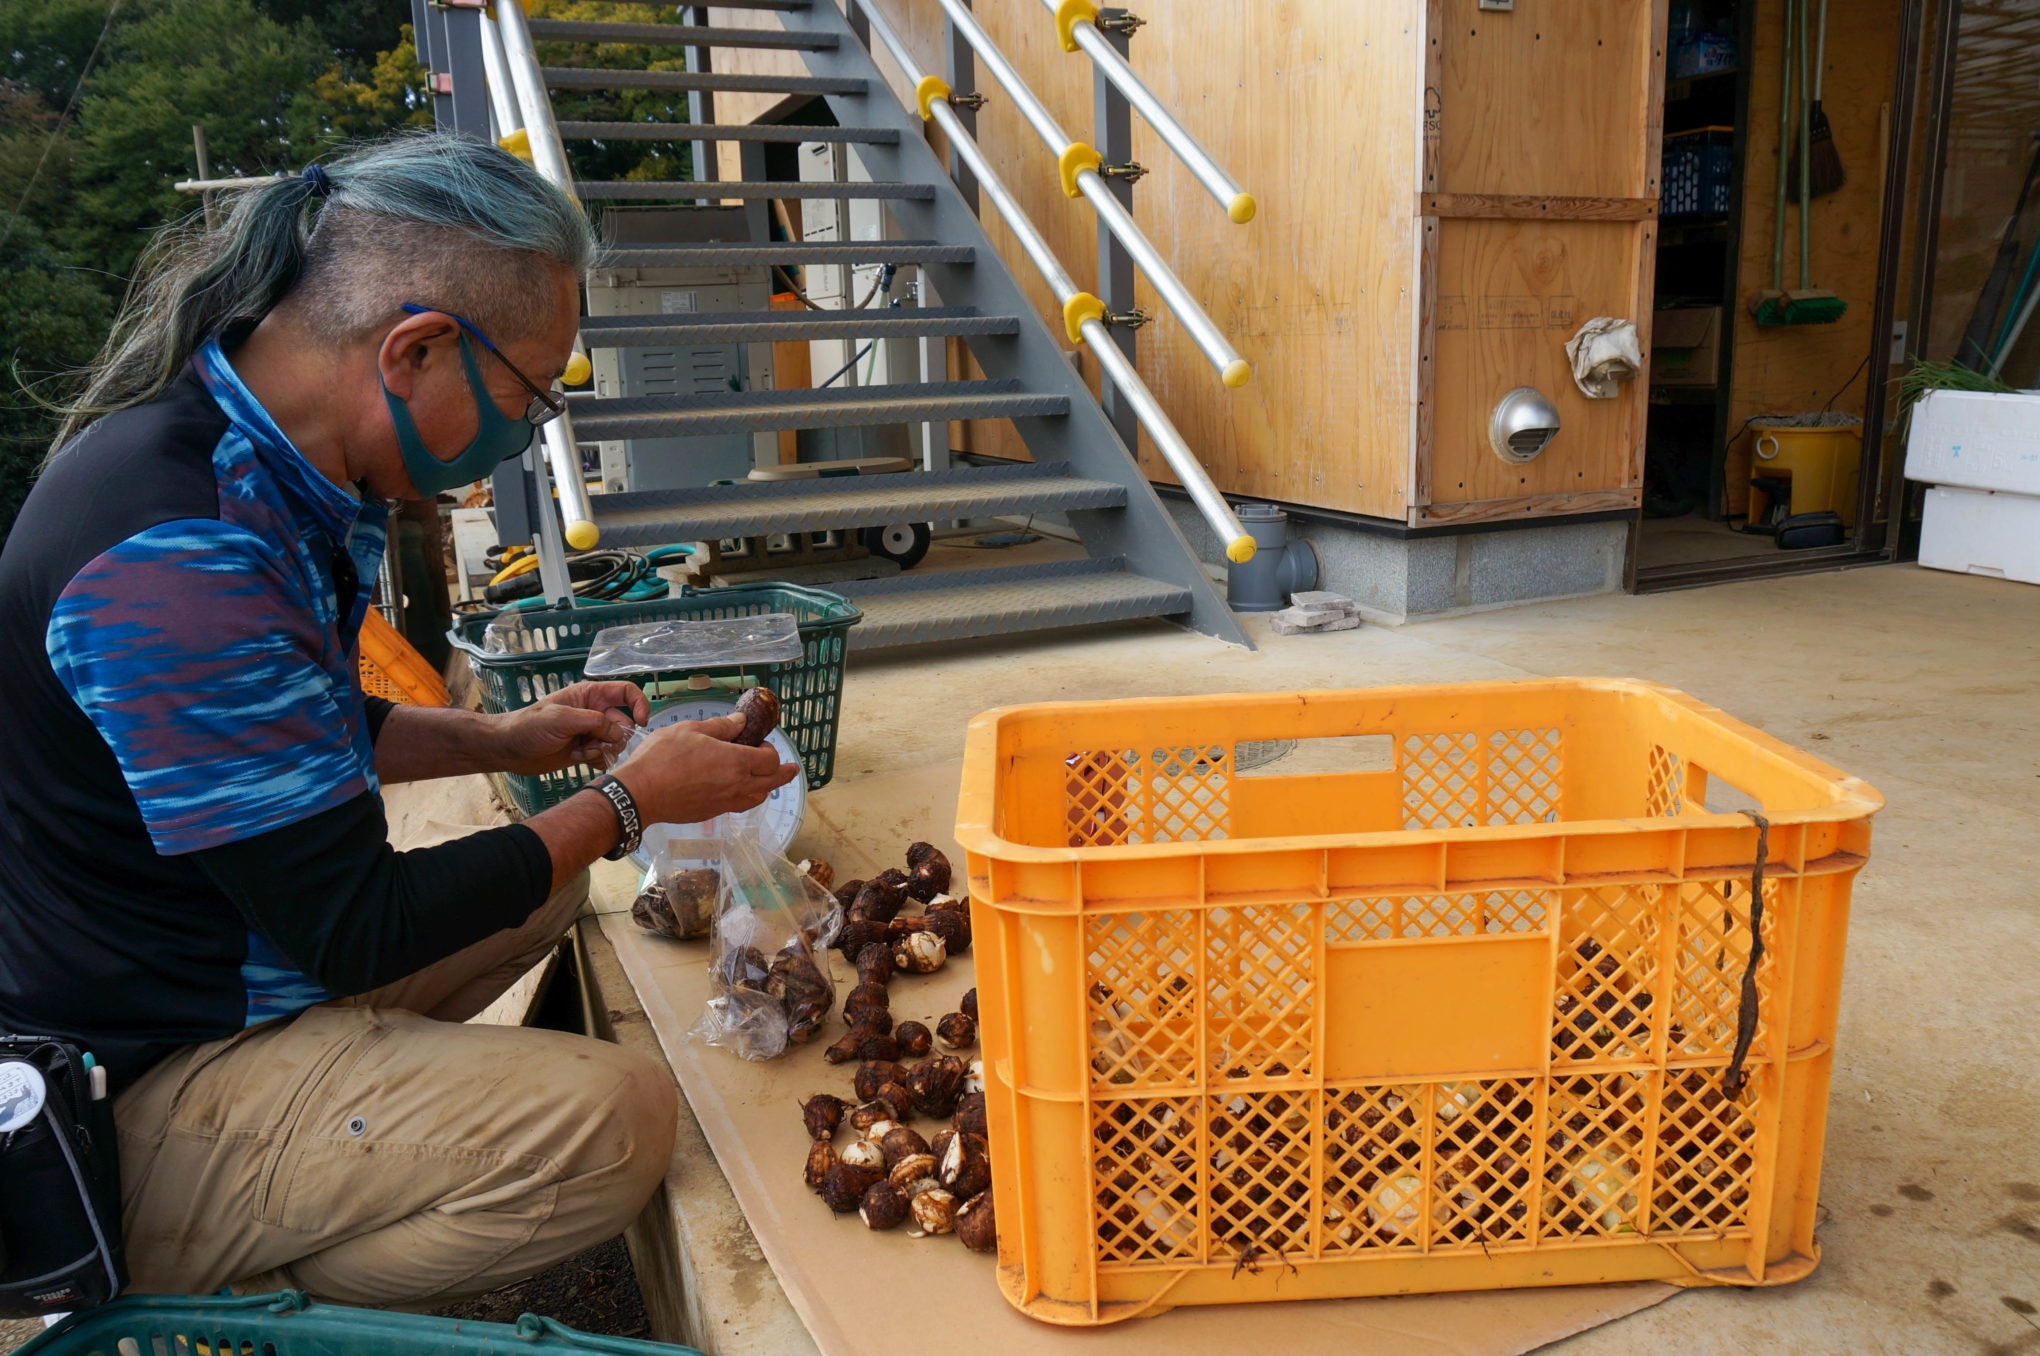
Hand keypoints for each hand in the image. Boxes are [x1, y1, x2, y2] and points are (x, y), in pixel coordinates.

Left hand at [492, 681, 650, 775]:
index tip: (642, 721)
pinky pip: (605, 757)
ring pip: (616, 743)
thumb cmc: (529, 727)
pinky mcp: (585, 751)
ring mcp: (590, 733)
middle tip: (592, 745)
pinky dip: (596, 761)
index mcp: (590, 695)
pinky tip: (577, 760)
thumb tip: (619, 733)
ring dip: (602, 751)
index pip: (626, 692)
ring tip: (579, 753)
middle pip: (624, 724)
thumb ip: (593, 721)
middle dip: (613, 738)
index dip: (639, 704)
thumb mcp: (561, 718)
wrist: (508, 750)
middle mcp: (594, 712)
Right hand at [609, 713, 800, 825]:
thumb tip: (741, 722)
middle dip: (784, 773)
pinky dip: (745, 797)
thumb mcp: (691, 730)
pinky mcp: (711, 813)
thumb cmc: (662, 758)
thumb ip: (721, 727)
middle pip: (772, 782)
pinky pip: (738, 806)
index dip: (771, 750)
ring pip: (757, 798)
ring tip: (764, 780)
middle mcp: (736, 785)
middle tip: (790, 768)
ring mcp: (725, 803)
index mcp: (736, 762)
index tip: (761, 743)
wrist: (640, 793)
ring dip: (765, 787)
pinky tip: (736, 790)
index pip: (771, 760)